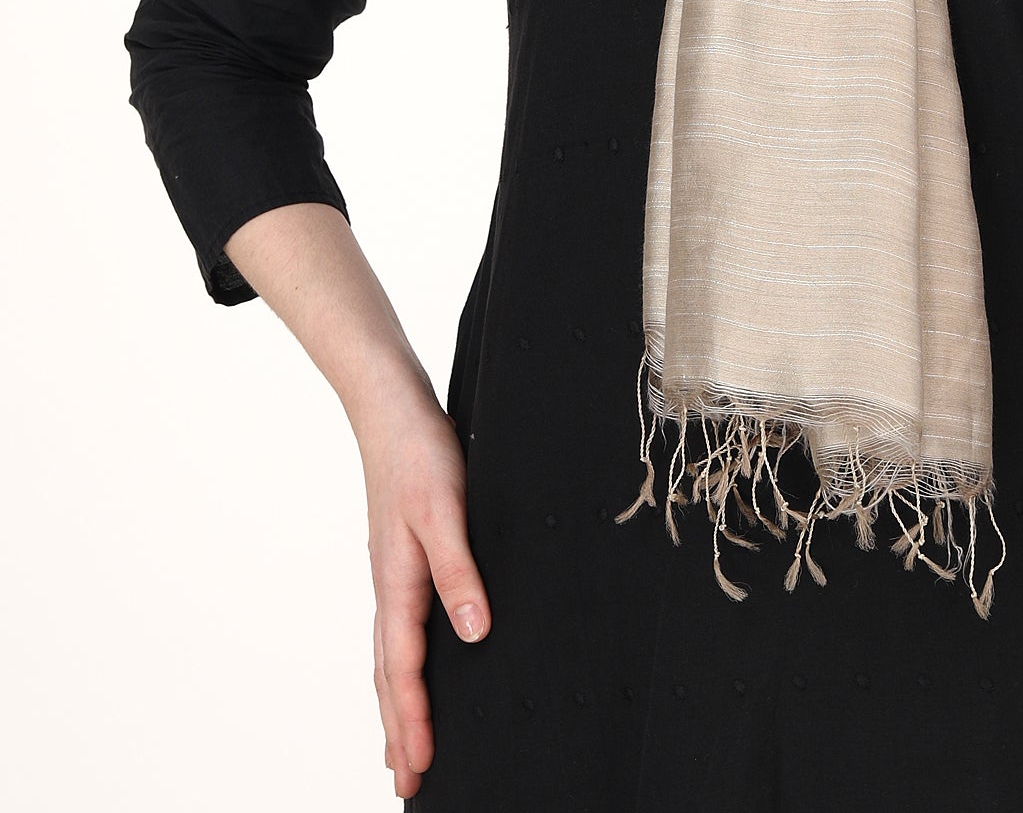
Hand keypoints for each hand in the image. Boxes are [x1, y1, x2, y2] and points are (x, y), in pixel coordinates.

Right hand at [357, 392, 491, 798]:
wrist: (390, 406)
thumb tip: (475, 632)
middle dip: (397, 730)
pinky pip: (396, 629)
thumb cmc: (419, 453)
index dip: (413, 720)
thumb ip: (458, 570)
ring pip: (389, 655)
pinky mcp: (400, 558)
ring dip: (395, 705)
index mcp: (398, 582)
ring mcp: (391, 573)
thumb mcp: (446, 509)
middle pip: (389, 675)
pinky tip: (408, 669)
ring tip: (400, 748)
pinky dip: (398, 665)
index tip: (420, 768)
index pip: (404, 669)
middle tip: (406, 784)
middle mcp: (390, 585)